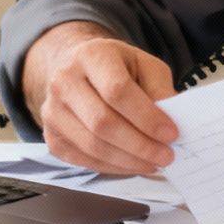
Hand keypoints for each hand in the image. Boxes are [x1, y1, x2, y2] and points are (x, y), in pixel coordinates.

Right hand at [24, 23, 178, 174]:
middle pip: (102, 122)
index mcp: (91, 56)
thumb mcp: (144, 65)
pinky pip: (84, 160)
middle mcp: (65, 81)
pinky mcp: (52, 137)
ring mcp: (53, 111)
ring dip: (129, 161)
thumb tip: (171, 121)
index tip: (170, 133)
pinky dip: (113, 167)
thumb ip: (160, 89)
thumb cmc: (115, 68)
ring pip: (92, 146)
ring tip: (153, 162)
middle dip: (140, 145)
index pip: (117, 90)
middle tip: (166, 155)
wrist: (77, 69)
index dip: (146, 116)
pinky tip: (133, 164)